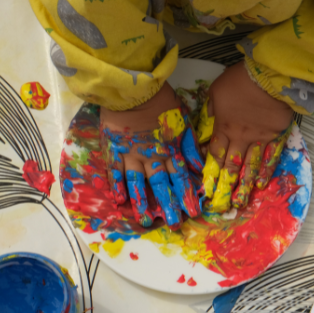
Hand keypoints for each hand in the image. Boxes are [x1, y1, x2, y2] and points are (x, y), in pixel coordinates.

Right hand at [100, 83, 203, 229]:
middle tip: (174, 224)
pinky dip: (117, 187)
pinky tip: (120, 201)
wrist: (132, 88)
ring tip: (146, 221)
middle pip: (161, 185)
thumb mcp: (183, 119)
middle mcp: (152, 156)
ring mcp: (131, 154)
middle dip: (169, 206)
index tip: (193, 212)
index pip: (181, 177)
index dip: (187, 195)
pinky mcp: (114, 149)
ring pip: (138, 184)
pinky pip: (115, 172)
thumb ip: (191, 144)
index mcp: (170, 148)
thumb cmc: (160, 99)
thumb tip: (199, 167)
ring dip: (143, 203)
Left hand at [198, 61, 293, 212]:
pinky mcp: (277, 137)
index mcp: (224, 127)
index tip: (206, 189)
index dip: (210, 173)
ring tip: (240, 202)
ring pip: (250, 167)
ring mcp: (260, 139)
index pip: (215, 155)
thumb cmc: (240, 80)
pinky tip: (261, 184)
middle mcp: (240, 138)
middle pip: (231, 167)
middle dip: (225, 187)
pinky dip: (265, 172)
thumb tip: (207, 120)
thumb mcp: (216, 90)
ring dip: (245, 186)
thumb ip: (211, 109)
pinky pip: (270, 158)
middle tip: (221, 205)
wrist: (269, 77)